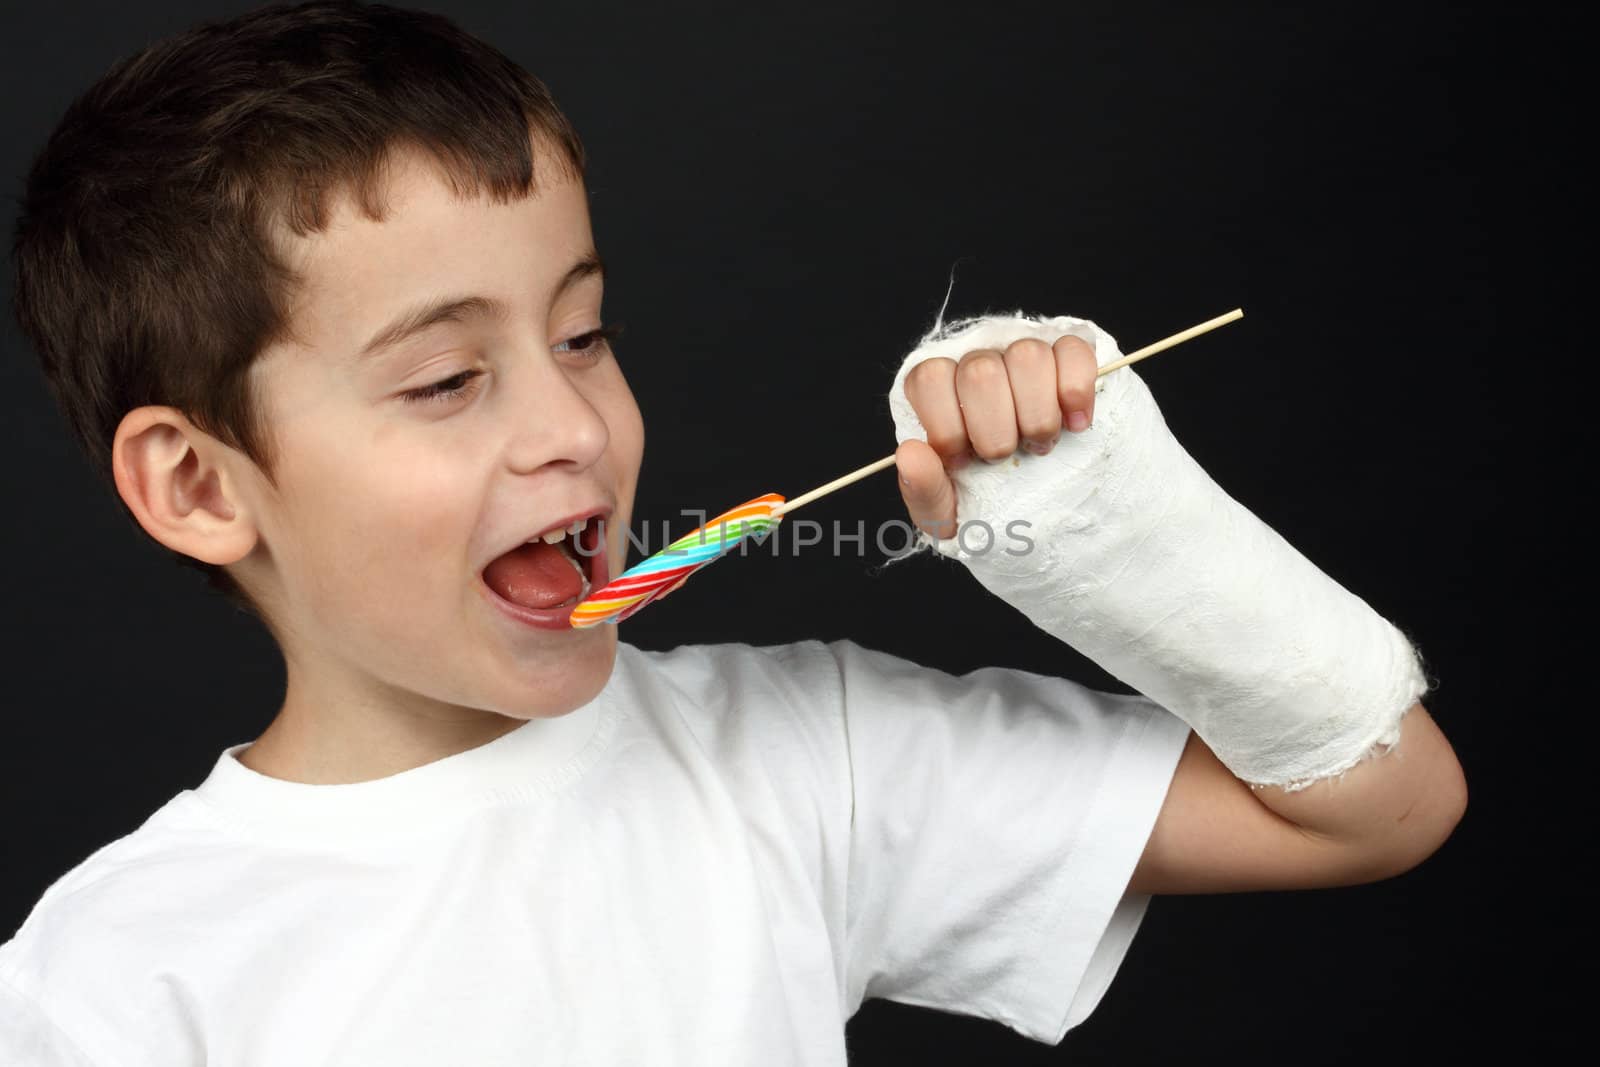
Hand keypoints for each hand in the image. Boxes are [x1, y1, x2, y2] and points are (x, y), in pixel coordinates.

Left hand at [896, 335, 1097, 538]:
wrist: (1028, 512)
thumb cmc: (976, 499)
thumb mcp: (944, 511)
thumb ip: (922, 489)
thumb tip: (910, 453)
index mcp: (936, 389)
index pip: (930, 379)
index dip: (947, 426)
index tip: (962, 462)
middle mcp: (975, 360)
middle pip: (981, 371)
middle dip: (996, 430)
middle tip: (1004, 456)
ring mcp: (1020, 352)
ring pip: (1028, 356)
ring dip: (1038, 413)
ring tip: (1039, 443)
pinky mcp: (1066, 354)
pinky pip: (1073, 349)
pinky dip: (1076, 390)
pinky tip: (1075, 424)